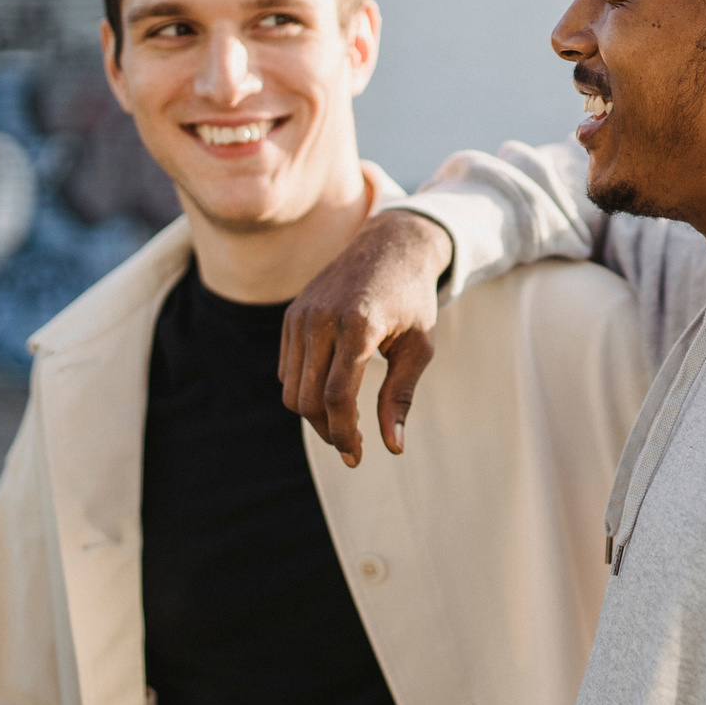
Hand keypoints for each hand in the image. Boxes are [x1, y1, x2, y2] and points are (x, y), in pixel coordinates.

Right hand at [279, 210, 453, 465]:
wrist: (391, 246)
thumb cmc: (413, 301)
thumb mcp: (419, 348)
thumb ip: (401, 397)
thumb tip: (393, 447)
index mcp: (358, 324)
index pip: (337, 396)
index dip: (345, 434)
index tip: (357, 457)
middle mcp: (321, 318)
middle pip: (308, 399)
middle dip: (328, 430)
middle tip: (353, 446)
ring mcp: (301, 314)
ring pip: (291, 388)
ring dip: (314, 415)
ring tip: (344, 423)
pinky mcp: (291, 315)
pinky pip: (286, 369)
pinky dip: (303, 390)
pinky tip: (330, 393)